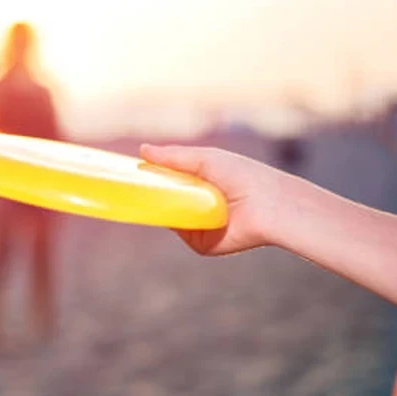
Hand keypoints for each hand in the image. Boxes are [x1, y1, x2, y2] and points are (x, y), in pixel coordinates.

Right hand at [140, 144, 288, 254]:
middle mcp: (199, 205)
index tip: (130, 171)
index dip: (152, 176)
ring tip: (143, 195)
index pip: (169, 181)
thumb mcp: (205, 159)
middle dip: (148, 194)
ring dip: (158, 209)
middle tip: (127, 185)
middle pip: (165, 202)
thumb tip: (142, 150)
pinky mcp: (202, 244)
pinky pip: (181, 234)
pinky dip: (173, 225)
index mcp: (201, 183)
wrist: (269, 206)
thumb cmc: (243, 176)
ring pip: (169, 218)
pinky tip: (166, 213)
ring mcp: (199, 226)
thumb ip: (173, 156)